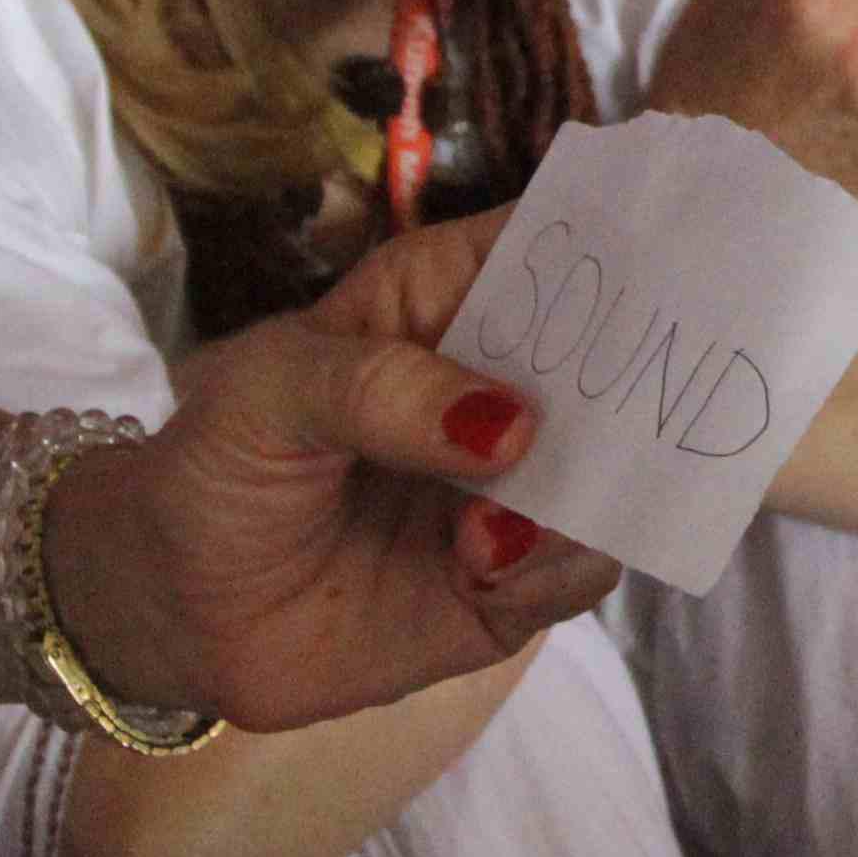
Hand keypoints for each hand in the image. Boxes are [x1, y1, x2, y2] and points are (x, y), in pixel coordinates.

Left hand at [44, 213, 616, 733]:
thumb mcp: (269, 395)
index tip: (682, 260)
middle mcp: (501, 389)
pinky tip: (479, 572)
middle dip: (644, 381)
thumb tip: (513, 424)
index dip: (621, 243)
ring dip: (583, 497)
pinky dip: (549, 571)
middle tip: (637, 409)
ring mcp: (518, 488)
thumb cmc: (216, 467)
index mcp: (447, 302)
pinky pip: (581, 571)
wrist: (176, 613)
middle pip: (616, 362)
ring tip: (491, 531)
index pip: (555, 246)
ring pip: (617, 474)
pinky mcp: (516, 582)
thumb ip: (380, 391)